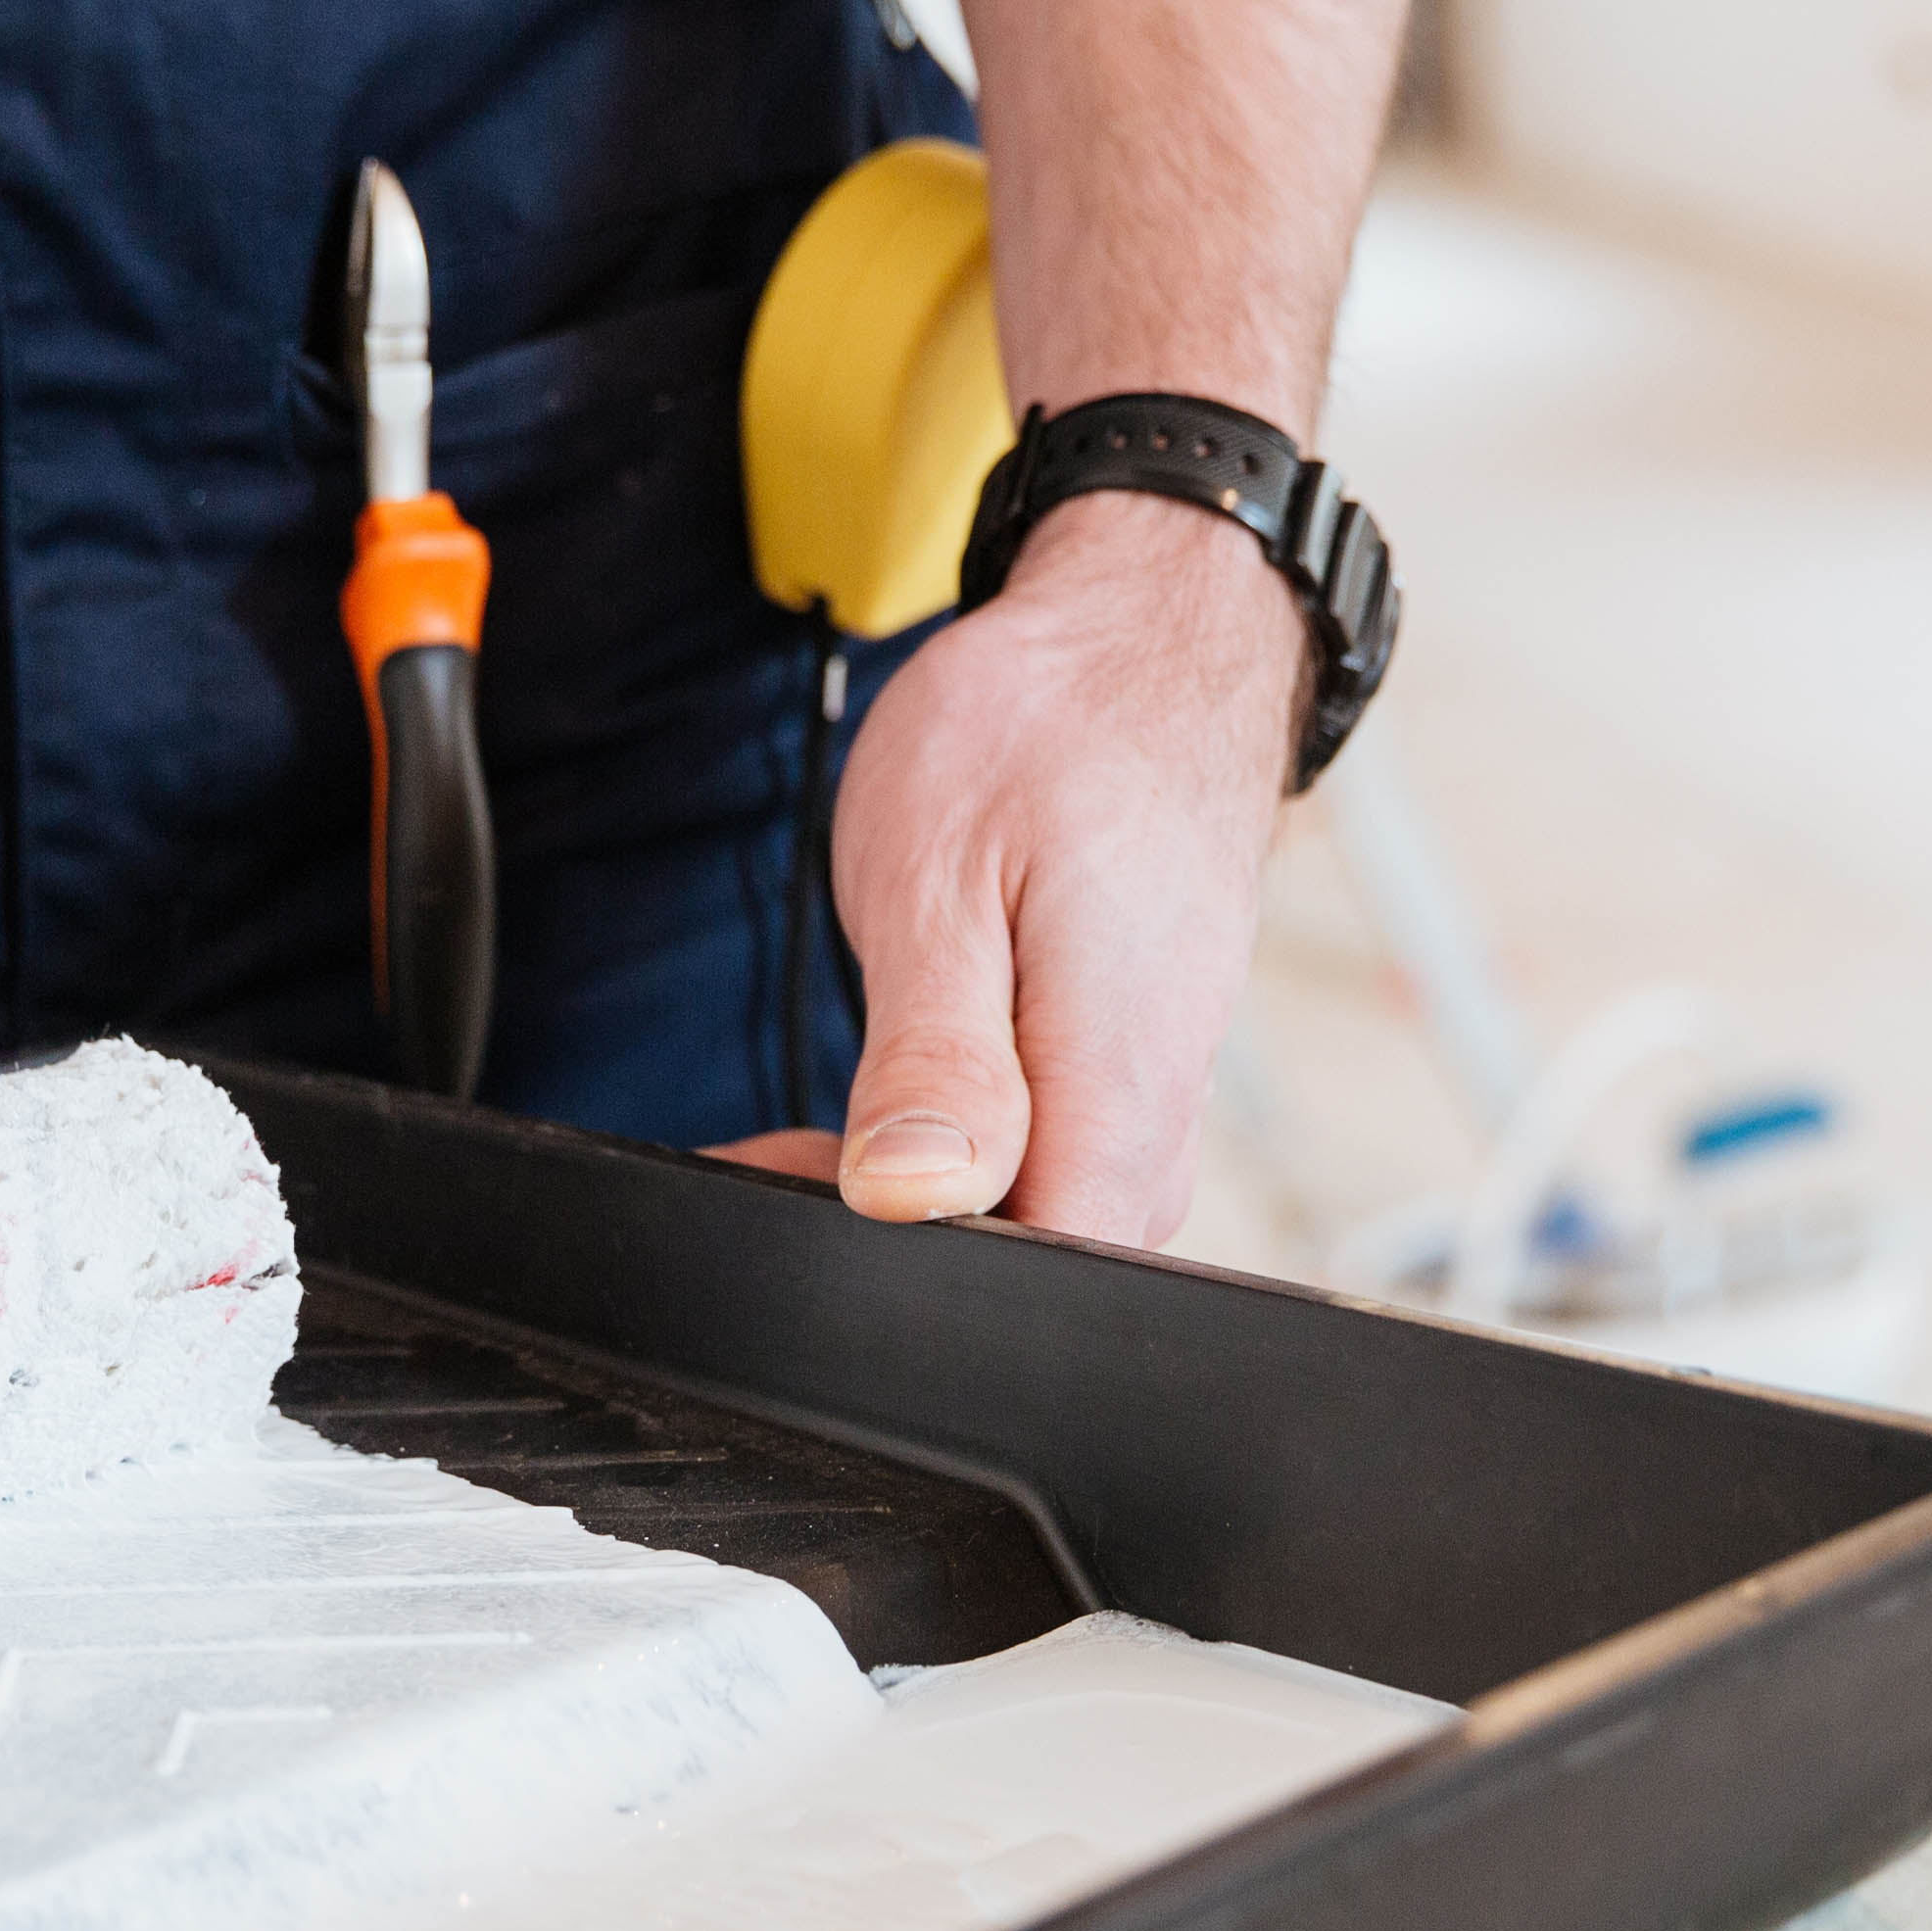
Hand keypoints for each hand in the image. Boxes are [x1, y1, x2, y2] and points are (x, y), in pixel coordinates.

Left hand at [780, 493, 1300, 1241]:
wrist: (1148, 649)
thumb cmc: (1045, 735)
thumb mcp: (942, 879)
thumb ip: (934, 1057)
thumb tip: (908, 1196)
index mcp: (1118, 1088)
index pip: (1027, 1280)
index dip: (895, 1272)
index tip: (797, 1189)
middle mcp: (1155, 1123)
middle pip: (1023, 1271)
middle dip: (884, 1243)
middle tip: (776, 1151)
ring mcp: (1152, 1109)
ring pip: (1027, 1226)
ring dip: (909, 1196)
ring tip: (813, 1126)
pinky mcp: (1132, 1086)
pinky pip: (1044, 1171)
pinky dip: (951, 1155)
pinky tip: (888, 1102)